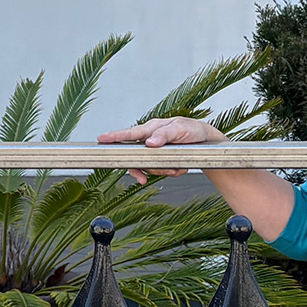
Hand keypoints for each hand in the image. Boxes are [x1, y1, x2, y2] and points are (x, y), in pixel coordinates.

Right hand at [95, 116, 227, 183]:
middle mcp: (150, 139)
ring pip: (148, 166)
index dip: (114, 137)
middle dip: (143, 169)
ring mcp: (155, 150)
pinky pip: (159, 170)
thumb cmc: (193, 130)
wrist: (205, 141)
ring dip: (163, 170)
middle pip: (135, 157)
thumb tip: (149, 142)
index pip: (129, 133)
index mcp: (151, 128)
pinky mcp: (161, 158)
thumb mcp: (181, 129)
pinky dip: (169, 172)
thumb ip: (164, 135)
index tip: (101, 139)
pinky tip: (178, 168)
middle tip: (143, 178)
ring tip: (177, 167)